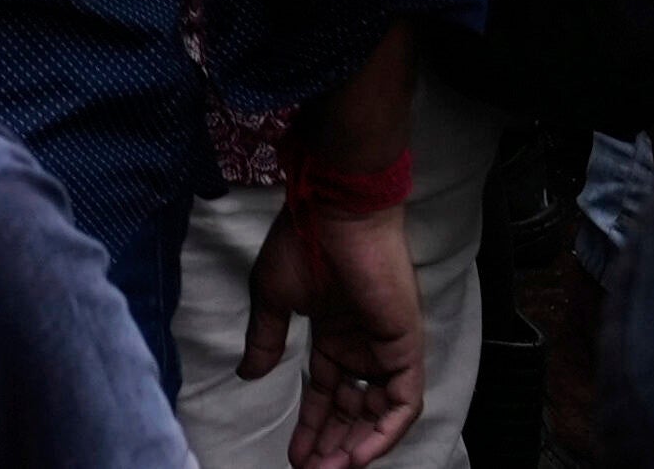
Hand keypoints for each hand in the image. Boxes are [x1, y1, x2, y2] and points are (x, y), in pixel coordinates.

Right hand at [240, 175, 424, 468]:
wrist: (335, 211)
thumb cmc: (304, 243)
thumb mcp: (273, 297)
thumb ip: (265, 339)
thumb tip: (248, 374)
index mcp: (335, 333)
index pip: (327, 393)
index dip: (312, 425)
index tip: (295, 456)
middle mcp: (363, 344)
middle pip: (353, 408)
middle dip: (333, 443)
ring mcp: (387, 345)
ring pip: (380, 411)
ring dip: (357, 445)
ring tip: (330, 468)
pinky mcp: (406, 345)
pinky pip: (404, 401)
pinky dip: (385, 431)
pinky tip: (358, 454)